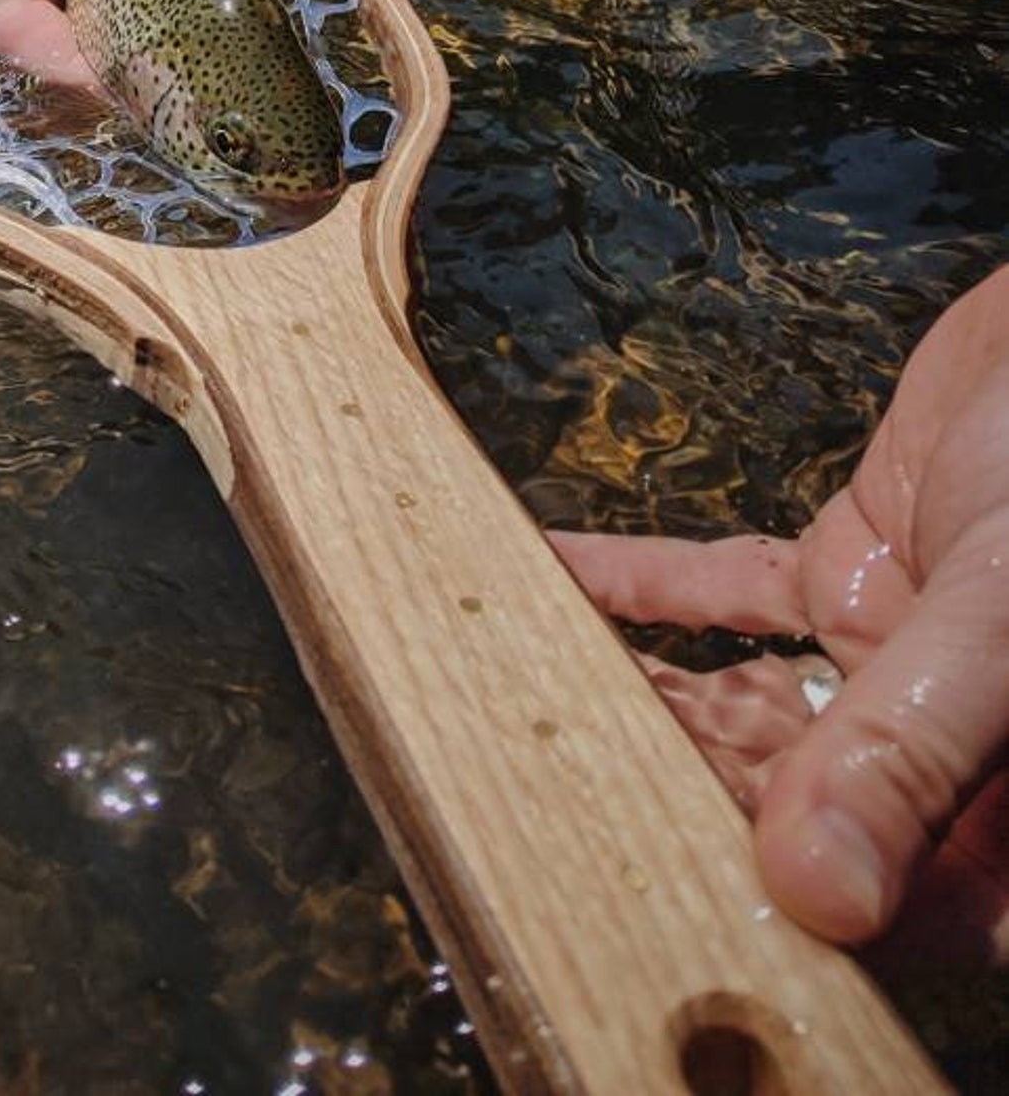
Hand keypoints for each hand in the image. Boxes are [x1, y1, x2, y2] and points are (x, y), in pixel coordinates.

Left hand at [553, 265, 1008, 964]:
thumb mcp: (1000, 620)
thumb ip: (911, 747)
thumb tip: (817, 895)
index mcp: (1004, 819)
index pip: (876, 906)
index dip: (759, 913)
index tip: (634, 898)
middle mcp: (945, 757)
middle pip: (786, 805)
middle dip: (669, 794)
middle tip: (540, 786)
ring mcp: (888, 661)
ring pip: (745, 703)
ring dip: (641, 692)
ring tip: (525, 693)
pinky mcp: (847, 573)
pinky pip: (735, 595)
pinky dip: (648, 586)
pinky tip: (560, 580)